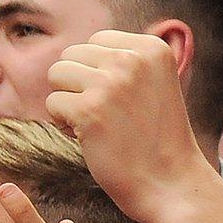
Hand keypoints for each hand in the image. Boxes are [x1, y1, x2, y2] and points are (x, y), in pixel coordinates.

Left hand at [44, 31, 209, 222]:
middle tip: (103, 113)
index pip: (96, 41)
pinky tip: (88, 137)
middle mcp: (132, 59)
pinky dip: (63, 123)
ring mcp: (110, 83)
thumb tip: (77, 50)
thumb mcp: (153, 82)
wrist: (170, 181)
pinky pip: (52, 103)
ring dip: (67, 100)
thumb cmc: (155, 136)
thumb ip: (124, 60)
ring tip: (95, 122)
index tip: (119, 98)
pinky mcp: (88, 110)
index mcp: (152, 47)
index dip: (95, 71)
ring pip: (57, 75)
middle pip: (71, 55)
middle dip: (77, 84)